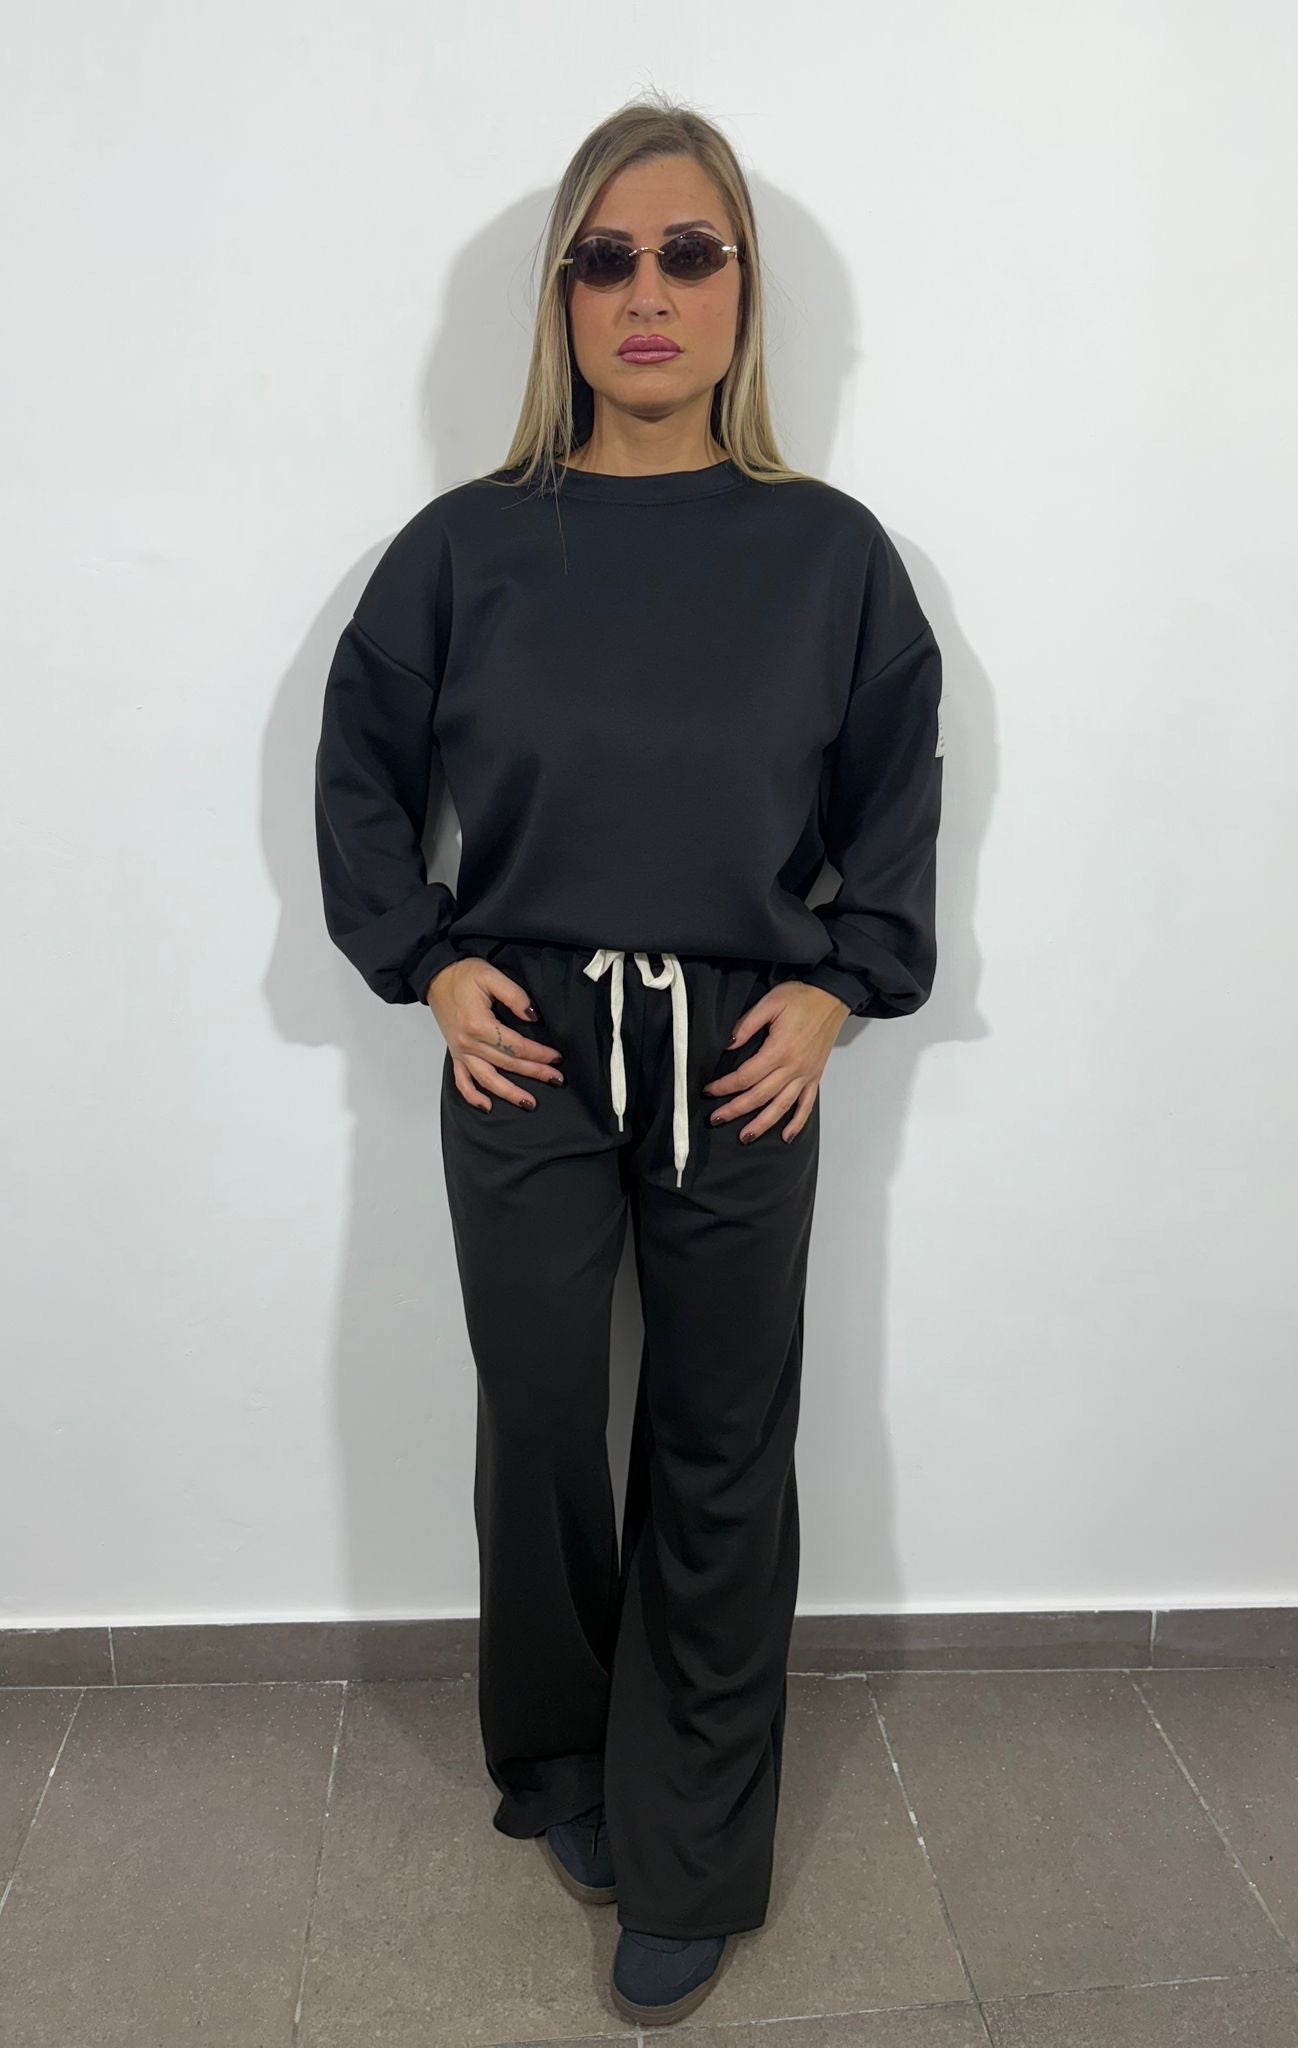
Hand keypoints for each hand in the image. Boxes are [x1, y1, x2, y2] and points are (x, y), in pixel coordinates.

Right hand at [425, 957, 564, 1111]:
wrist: (435, 977)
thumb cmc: (464, 975)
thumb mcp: (491, 976)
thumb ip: (515, 995)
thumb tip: (533, 1017)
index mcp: (479, 1025)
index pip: (516, 1045)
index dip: (538, 1053)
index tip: (557, 1057)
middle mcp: (469, 1043)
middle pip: (507, 1064)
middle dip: (534, 1072)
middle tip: (557, 1079)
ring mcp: (460, 1052)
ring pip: (487, 1079)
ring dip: (509, 1093)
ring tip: (530, 1103)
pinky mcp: (455, 1055)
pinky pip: (462, 1081)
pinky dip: (473, 1096)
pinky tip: (487, 1106)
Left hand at [702, 982, 849, 1143]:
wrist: (833, 998)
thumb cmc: (802, 998)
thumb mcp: (770, 1002)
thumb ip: (747, 1024)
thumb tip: (728, 1045)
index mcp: (779, 1050)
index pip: (745, 1076)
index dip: (725, 1086)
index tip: (709, 1091)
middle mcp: (793, 1068)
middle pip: (759, 1096)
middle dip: (735, 1110)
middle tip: (716, 1118)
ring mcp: (805, 1075)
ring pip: (781, 1107)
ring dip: (762, 1124)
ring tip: (744, 1137)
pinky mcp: (815, 1077)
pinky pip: (806, 1105)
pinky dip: (797, 1123)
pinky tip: (786, 1136)